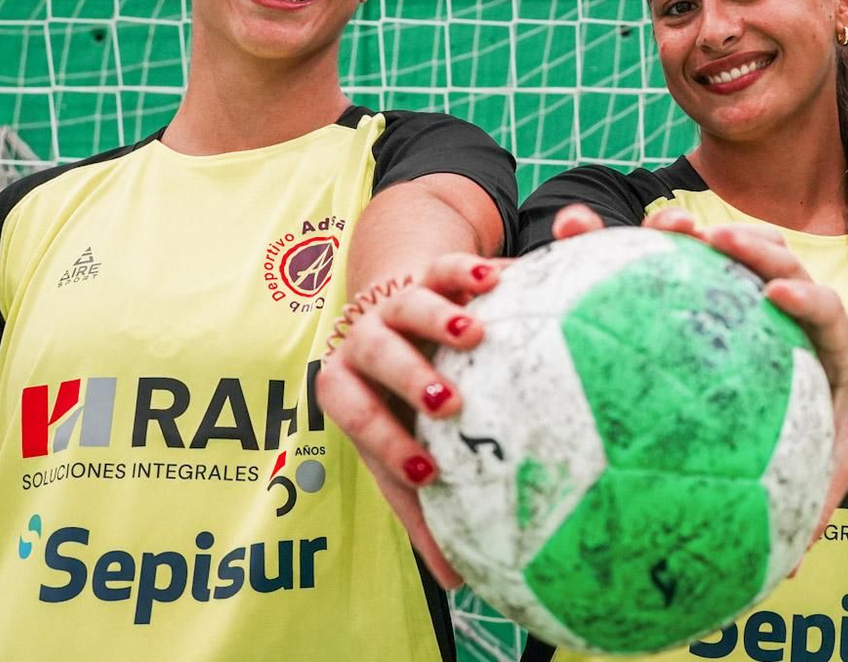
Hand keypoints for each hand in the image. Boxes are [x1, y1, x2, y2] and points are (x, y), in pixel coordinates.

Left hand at [314, 254, 501, 588]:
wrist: (394, 308)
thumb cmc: (398, 400)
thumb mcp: (401, 448)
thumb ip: (421, 508)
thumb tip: (458, 581)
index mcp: (346, 385)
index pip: (356, 412)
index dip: (385, 441)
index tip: (426, 469)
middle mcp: (365, 338)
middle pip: (379, 352)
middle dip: (409, 377)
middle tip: (447, 403)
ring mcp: (396, 300)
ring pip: (410, 302)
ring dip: (439, 317)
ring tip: (474, 334)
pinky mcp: (431, 270)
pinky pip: (448, 265)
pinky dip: (469, 271)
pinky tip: (501, 281)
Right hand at [637, 207, 847, 536]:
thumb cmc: (839, 435)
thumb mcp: (834, 470)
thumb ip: (812, 508)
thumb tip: (785, 572)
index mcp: (834, 348)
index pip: (824, 312)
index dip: (805, 300)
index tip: (780, 294)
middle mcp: (806, 308)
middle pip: (782, 260)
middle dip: (749, 245)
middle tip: (710, 238)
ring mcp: (778, 290)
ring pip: (749, 250)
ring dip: (710, 234)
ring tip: (665, 227)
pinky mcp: (750, 288)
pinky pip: (716, 265)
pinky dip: (681, 255)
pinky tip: (638, 252)